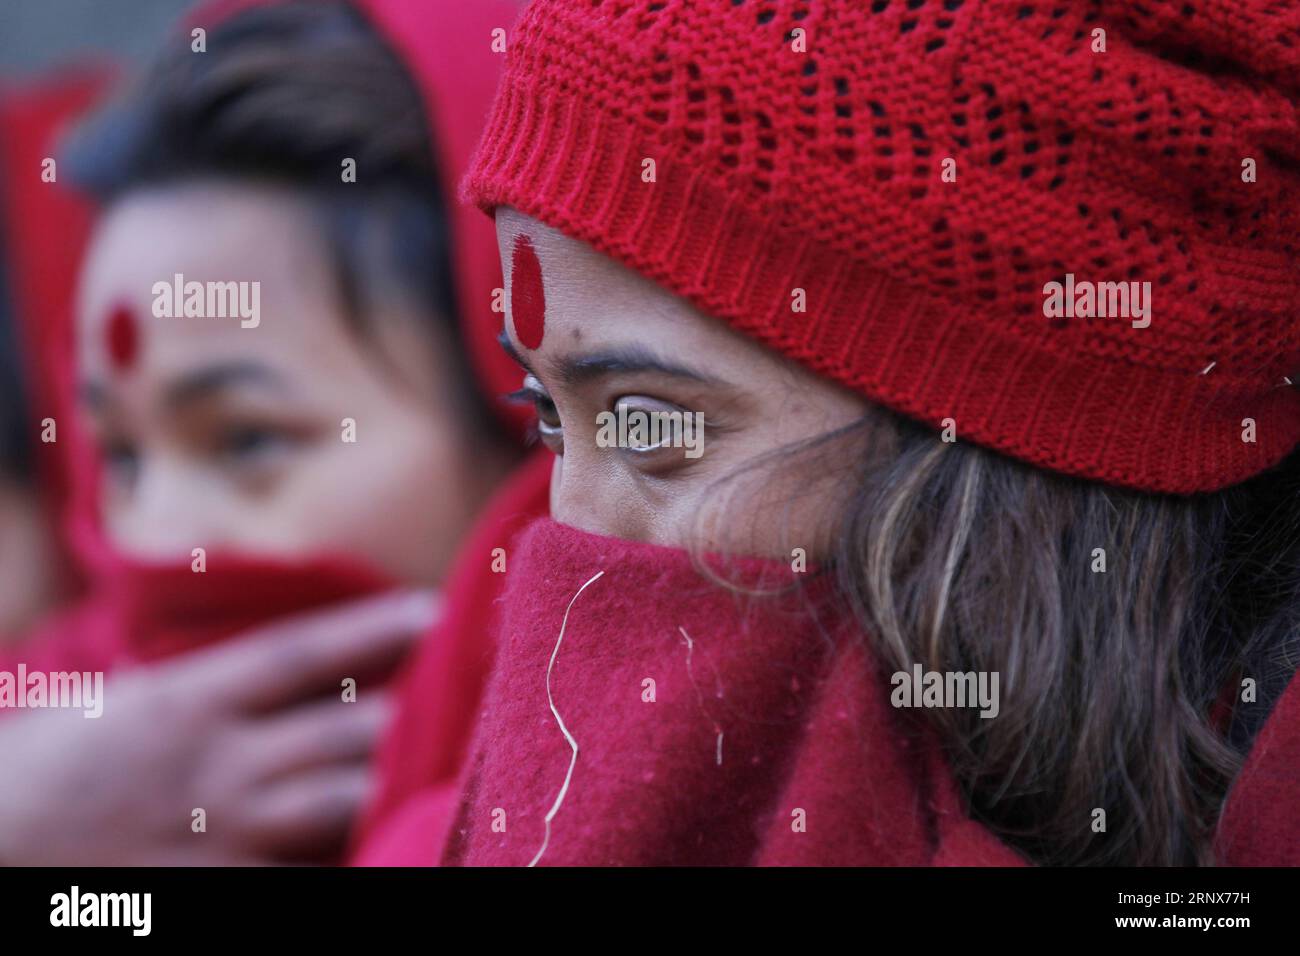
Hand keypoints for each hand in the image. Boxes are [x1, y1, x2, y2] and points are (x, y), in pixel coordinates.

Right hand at [0, 589, 434, 864]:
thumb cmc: (36, 776)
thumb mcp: (111, 710)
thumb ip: (191, 690)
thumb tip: (258, 674)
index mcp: (186, 703)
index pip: (304, 654)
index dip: (376, 629)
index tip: (433, 609)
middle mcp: (217, 765)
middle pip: (346, 732)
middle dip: (393, 718)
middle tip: (423, 704)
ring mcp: (223, 836)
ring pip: (343, 802)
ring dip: (374, 783)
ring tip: (390, 771)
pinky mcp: (223, 893)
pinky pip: (311, 871)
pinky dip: (340, 855)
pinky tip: (363, 840)